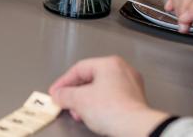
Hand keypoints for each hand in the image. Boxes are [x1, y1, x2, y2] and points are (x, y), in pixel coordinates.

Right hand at [49, 56, 168, 136]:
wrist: (136, 128)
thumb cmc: (111, 110)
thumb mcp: (78, 100)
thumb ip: (64, 95)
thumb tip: (58, 95)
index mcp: (109, 63)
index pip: (78, 69)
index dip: (63, 82)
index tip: (55, 92)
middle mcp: (122, 70)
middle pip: (90, 79)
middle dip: (75, 94)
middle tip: (67, 104)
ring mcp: (132, 85)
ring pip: (102, 89)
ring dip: (87, 101)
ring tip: (80, 114)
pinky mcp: (136, 100)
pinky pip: (113, 98)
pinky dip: (101, 106)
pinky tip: (95, 117)